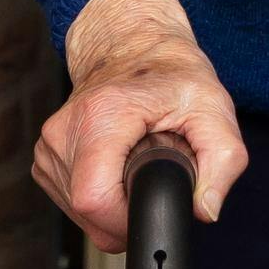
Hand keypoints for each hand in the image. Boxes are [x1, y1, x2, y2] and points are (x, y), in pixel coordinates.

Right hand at [36, 0, 248, 246]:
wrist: (134, 48)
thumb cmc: (173, 77)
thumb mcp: (214, 110)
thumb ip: (223, 162)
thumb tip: (205, 210)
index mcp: (101, 115)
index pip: (94, 198)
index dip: (128, 220)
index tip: (155, 206)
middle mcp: (64, 130)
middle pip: (88, 212)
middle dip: (127, 214)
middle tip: (154, 179)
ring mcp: (49, 145)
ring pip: (78, 212)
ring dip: (114, 206)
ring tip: (135, 166)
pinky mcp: (46, 158)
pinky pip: (70, 202)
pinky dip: (100, 196)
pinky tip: (117, 169)